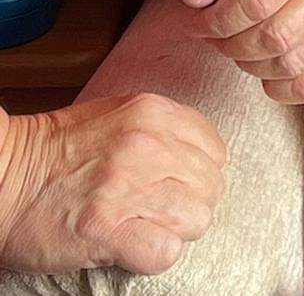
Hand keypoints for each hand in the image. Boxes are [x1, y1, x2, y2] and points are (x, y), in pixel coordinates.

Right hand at [0, 94, 225, 273]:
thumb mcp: (120, 117)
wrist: (2, 176)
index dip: (199, 175)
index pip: (216, 152)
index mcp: (154, 113)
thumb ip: (166, 130)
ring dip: (172, 231)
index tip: (175, 185)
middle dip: (188, 205)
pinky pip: (165, 252)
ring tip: (142, 227)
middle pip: (211, 188)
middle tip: (154, 211)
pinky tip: (129, 246)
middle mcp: (147, 145)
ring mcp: (128, 187)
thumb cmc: (58, 152)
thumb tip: (204, 159)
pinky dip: (152, 255)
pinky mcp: (107, 230)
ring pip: (197, 220)